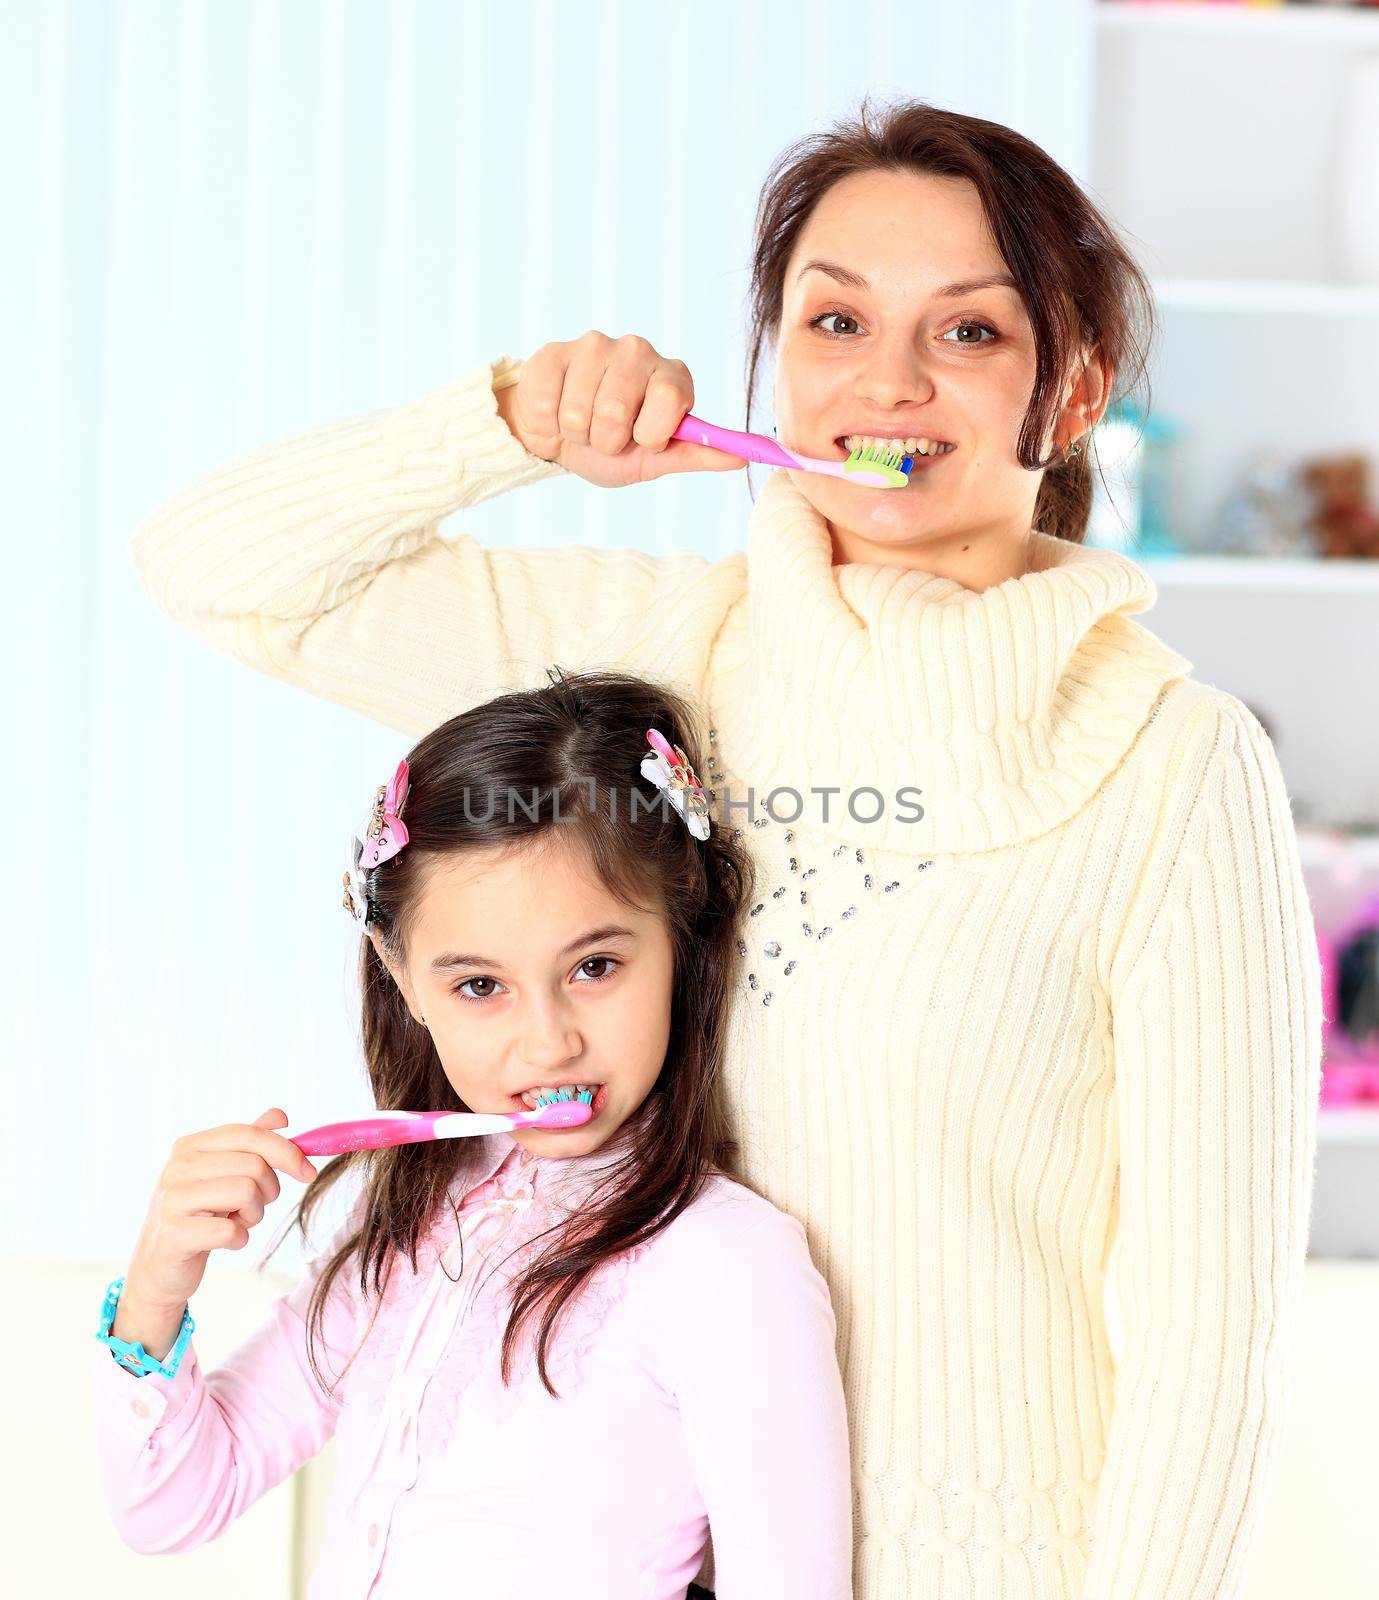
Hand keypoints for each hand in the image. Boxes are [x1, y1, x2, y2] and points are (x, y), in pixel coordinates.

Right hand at [121, 1108, 317, 1314]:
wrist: (160, 1265)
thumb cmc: (199, 1214)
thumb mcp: (223, 1174)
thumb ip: (250, 1144)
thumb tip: (280, 1116)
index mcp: (191, 1145)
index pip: (250, 1134)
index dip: (287, 1150)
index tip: (309, 1171)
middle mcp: (178, 1166)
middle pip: (254, 1165)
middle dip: (268, 1190)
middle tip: (253, 1205)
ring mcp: (173, 1199)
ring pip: (247, 1193)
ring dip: (254, 1214)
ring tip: (235, 1220)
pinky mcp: (173, 1234)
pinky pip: (231, 1231)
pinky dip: (239, 1239)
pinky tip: (224, 1240)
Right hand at [501, 331, 748, 488]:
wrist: (557, 440)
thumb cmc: (611, 449)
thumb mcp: (655, 459)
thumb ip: (695, 455)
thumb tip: (741, 460)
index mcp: (672, 376)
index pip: (670, 400)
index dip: (651, 433)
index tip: (643, 439)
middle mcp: (638, 351)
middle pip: (615, 411)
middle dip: (606, 440)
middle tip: (606, 435)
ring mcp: (594, 346)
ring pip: (578, 411)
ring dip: (576, 433)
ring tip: (580, 425)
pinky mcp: (554, 352)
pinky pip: (548, 404)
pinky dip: (548, 424)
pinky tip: (555, 415)